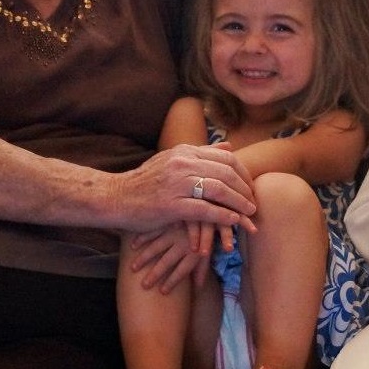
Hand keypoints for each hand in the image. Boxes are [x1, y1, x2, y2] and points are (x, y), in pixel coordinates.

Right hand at [116, 143, 257, 231]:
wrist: (115, 198)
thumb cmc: (145, 182)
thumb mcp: (172, 160)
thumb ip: (202, 154)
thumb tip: (229, 147)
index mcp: (185, 152)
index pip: (226, 159)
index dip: (244, 174)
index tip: (250, 188)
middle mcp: (183, 164)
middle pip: (226, 174)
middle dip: (245, 190)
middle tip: (254, 204)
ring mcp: (177, 184)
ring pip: (219, 190)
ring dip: (238, 204)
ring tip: (249, 214)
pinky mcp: (171, 205)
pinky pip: (204, 210)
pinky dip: (222, 216)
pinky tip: (233, 222)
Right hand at [130, 222, 211, 292]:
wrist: (212, 204)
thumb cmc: (211, 229)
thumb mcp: (209, 247)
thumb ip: (203, 267)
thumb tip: (199, 287)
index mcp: (197, 249)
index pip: (183, 270)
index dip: (173, 281)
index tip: (162, 292)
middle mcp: (185, 240)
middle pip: (168, 260)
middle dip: (156, 274)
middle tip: (144, 286)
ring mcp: (175, 229)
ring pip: (157, 246)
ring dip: (145, 257)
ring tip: (133, 268)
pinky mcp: (170, 218)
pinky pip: (154, 230)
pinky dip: (143, 237)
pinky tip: (133, 245)